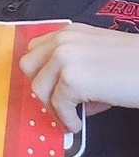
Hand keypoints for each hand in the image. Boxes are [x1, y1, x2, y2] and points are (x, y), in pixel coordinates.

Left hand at [20, 24, 138, 133]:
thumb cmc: (135, 68)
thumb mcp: (100, 60)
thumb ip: (78, 72)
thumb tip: (67, 101)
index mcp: (68, 33)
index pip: (34, 50)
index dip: (41, 72)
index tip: (50, 89)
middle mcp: (62, 41)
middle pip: (27, 66)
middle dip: (41, 87)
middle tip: (58, 103)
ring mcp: (64, 58)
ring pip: (38, 88)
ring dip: (53, 107)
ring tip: (71, 117)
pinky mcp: (72, 79)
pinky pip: (58, 106)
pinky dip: (66, 119)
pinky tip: (77, 124)